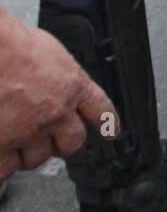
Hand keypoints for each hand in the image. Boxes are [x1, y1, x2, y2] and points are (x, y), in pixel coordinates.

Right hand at [0, 11, 116, 178]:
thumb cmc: (12, 42)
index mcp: (71, 84)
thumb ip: (56, 73)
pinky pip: (6, 168)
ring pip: (37, 158)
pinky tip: (0, 154)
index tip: (110, 130)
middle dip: (61, 141)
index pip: (100, 108)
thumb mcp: (48, 50)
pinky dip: (3, 163)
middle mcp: (56, 113)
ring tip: (15, 137)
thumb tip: (52, 81)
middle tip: (48, 136)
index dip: (107, 122)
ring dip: (28, 152)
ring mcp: (29, 131)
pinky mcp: (2, 145)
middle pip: (72, 142)